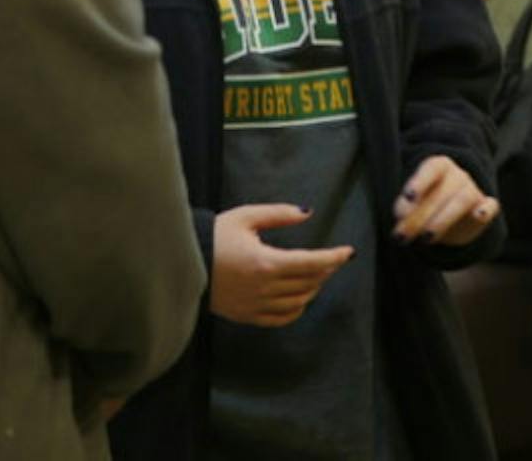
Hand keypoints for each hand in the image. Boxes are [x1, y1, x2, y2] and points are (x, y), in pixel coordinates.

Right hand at [210, 204, 352, 327]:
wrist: (183, 262)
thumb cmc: (214, 237)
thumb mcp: (246, 217)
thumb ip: (279, 214)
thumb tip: (307, 212)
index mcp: (266, 263)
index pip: (311, 263)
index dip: (334, 257)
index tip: (349, 252)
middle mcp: (264, 288)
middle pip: (308, 283)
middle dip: (325, 270)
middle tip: (331, 259)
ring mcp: (255, 305)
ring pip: (298, 303)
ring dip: (312, 289)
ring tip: (316, 275)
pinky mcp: (247, 316)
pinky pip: (280, 319)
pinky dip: (296, 310)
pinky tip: (299, 298)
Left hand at [392, 155, 498, 247]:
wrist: (451, 221)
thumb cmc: (426, 207)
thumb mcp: (411, 207)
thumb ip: (405, 208)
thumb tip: (402, 214)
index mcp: (439, 166)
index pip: (431, 168)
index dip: (419, 181)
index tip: (408, 197)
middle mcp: (458, 175)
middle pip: (441, 192)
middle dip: (420, 216)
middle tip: (402, 236)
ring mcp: (474, 189)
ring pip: (463, 200)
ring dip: (443, 220)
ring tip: (425, 239)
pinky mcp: (487, 207)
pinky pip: (491, 205)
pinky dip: (486, 210)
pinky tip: (479, 215)